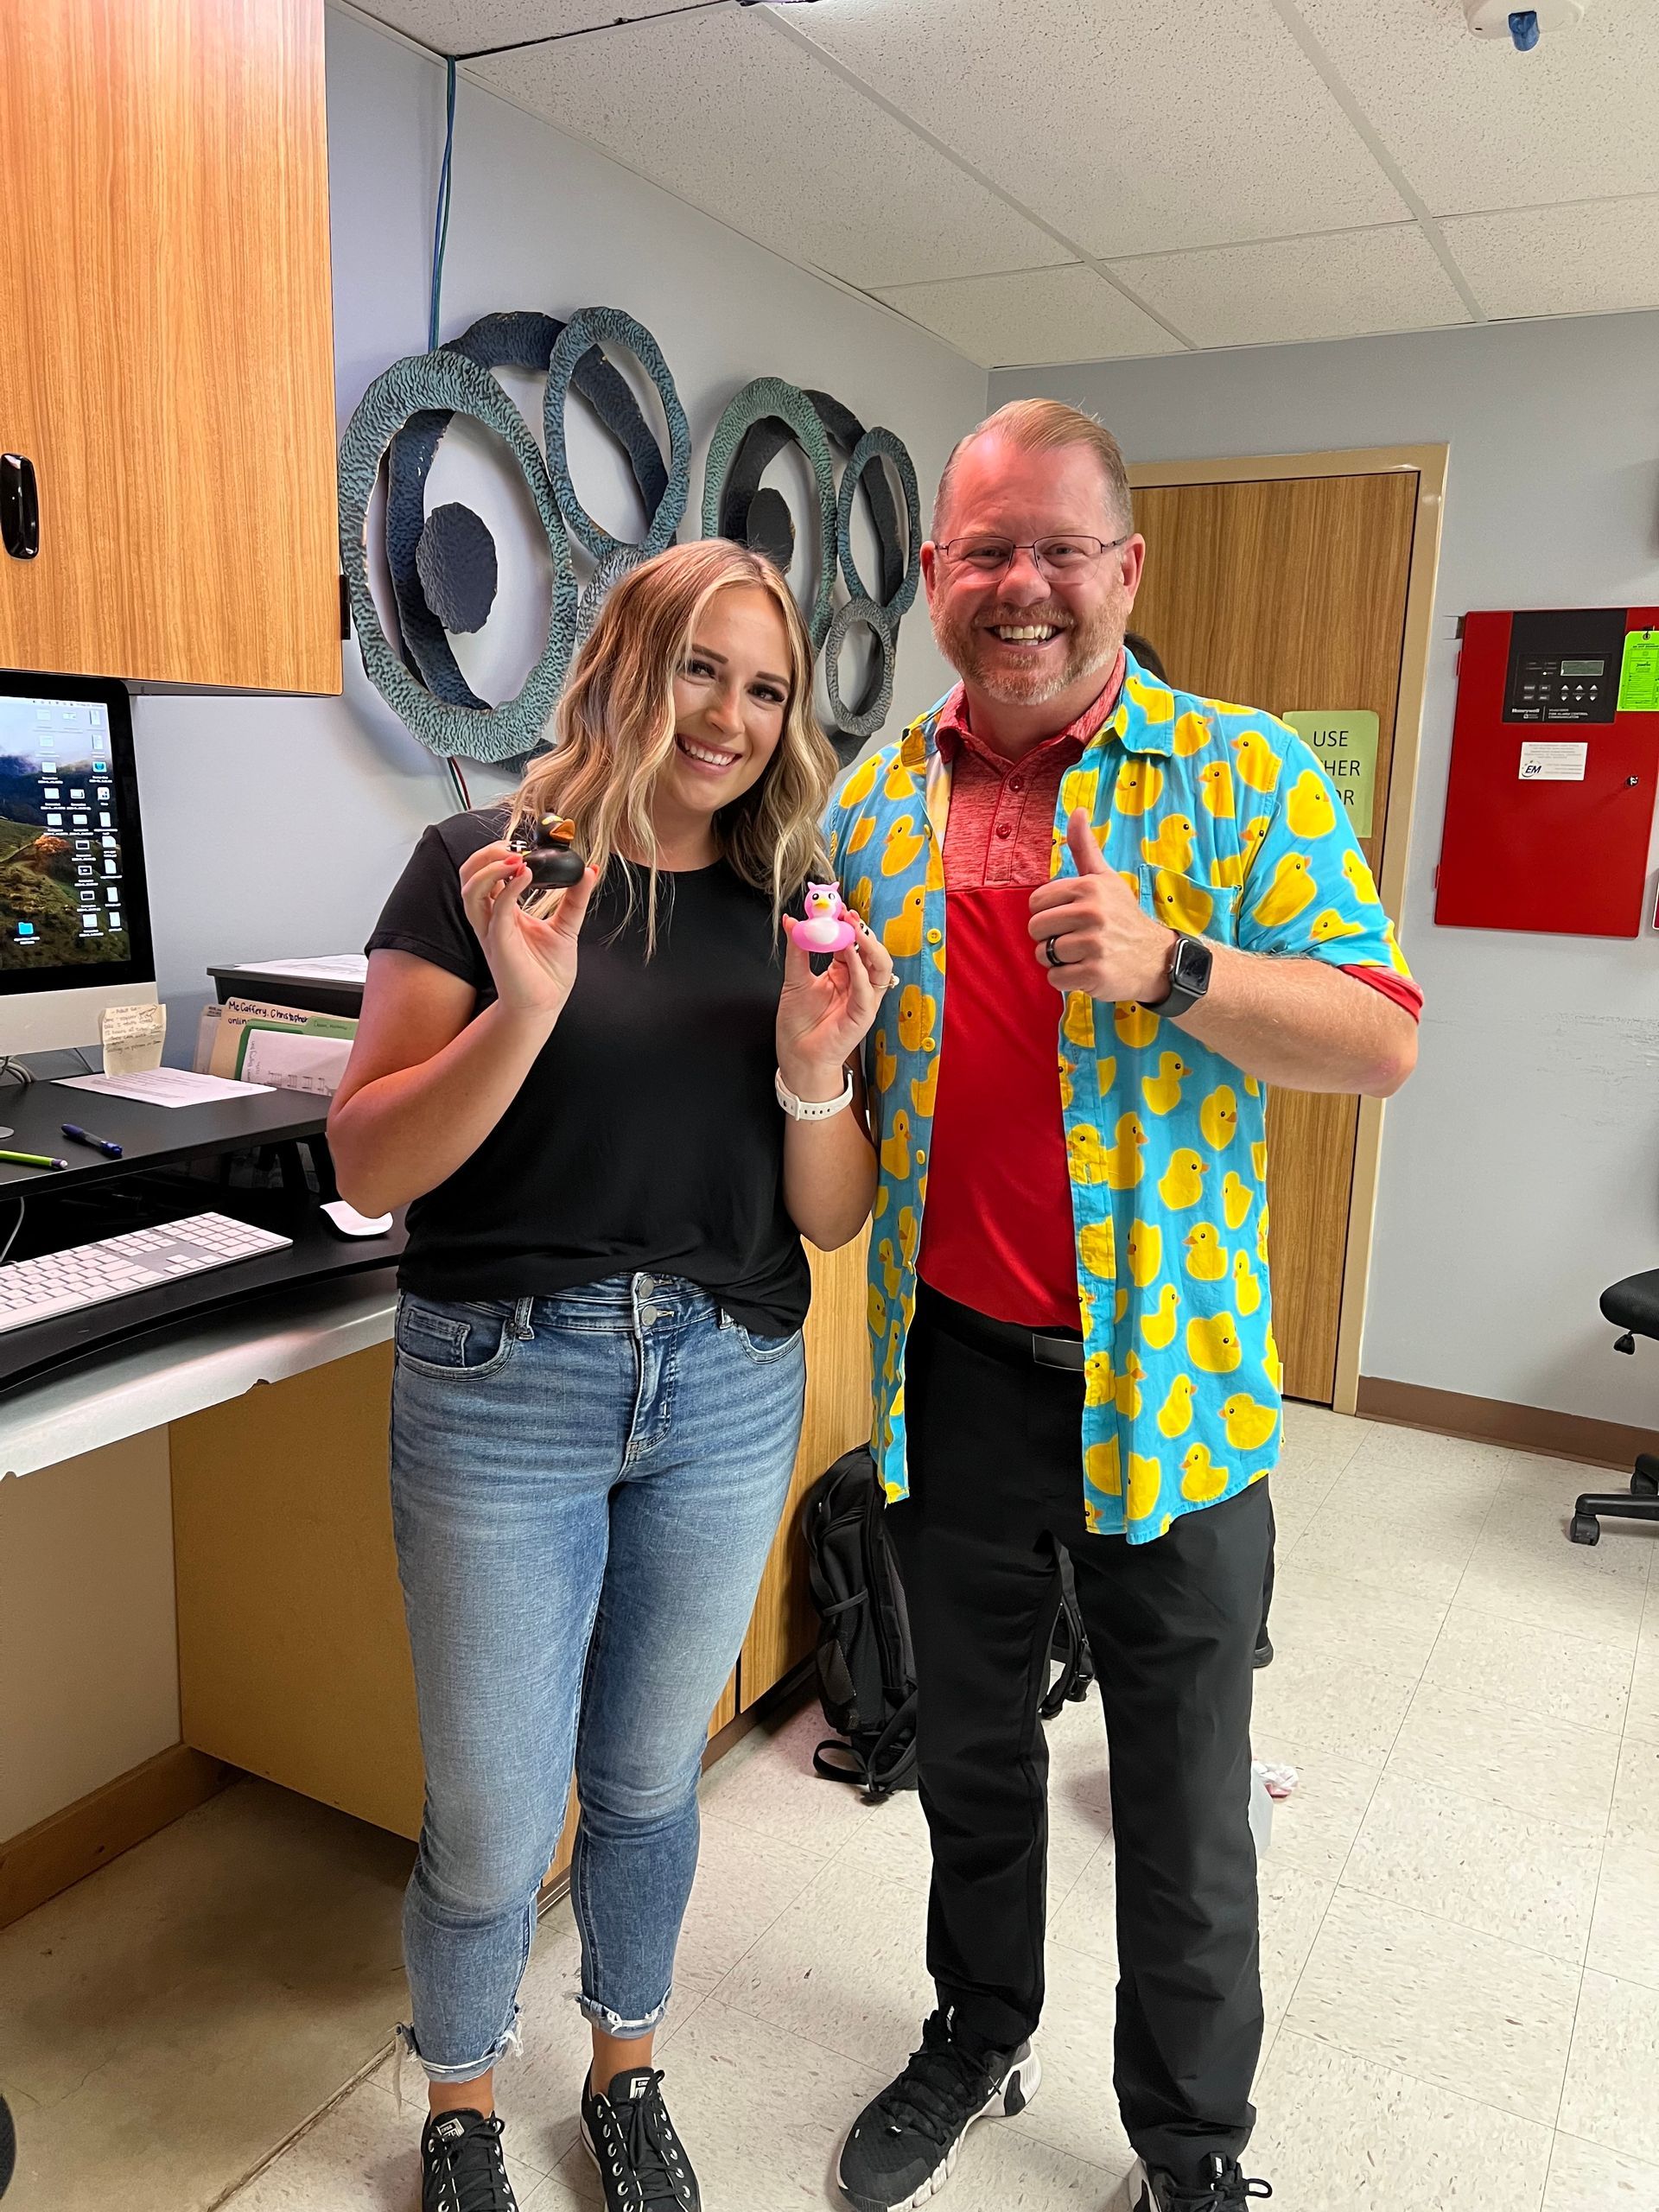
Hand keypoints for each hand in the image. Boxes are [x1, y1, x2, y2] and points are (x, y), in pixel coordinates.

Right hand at [459, 842, 598, 1020]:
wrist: (545, 1005)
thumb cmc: (548, 971)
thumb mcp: (566, 926)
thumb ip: (575, 897)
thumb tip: (590, 870)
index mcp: (501, 912)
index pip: (487, 873)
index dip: (498, 854)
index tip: (524, 845)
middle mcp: (490, 918)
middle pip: (468, 875)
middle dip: (485, 855)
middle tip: (514, 847)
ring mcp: (491, 930)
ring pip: (471, 889)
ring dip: (490, 867)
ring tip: (516, 858)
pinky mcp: (499, 942)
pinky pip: (497, 909)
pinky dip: (509, 888)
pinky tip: (526, 875)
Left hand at [777, 916, 893, 1098]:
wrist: (797, 1058)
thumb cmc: (799, 1025)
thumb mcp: (794, 980)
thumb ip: (797, 950)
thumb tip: (791, 921)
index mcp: (844, 973)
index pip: (852, 941)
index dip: (846, 923)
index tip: (835, 906)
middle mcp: (858, 984)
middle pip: (872, 951)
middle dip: (862, 930)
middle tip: (846, 914)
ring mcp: (863, 999)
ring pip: (880, 967)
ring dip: (868, 946)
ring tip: (853, 928)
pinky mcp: (863, 1016)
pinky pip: (867, 990)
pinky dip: (861, 971)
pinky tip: (850, 957)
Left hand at [1028, 810, 1174, 1002]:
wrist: (1156, 958)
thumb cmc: (1123, 917)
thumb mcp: (1106, 878)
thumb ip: (1085, 847)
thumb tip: (1077, 810)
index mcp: (1088, 887)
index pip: (1036, 903)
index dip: (1049, 913)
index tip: (1070, 917)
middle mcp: (1092, 913)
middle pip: (1036, 929)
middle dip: (1050, 937)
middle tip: (1076, 939)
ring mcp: (1094, 944)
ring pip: (1044, 955)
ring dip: (1058, 960)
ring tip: (1082, 955)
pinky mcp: (1095, 973)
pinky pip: (1055, 978)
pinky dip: (1065, 979)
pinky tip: (1086, 970)